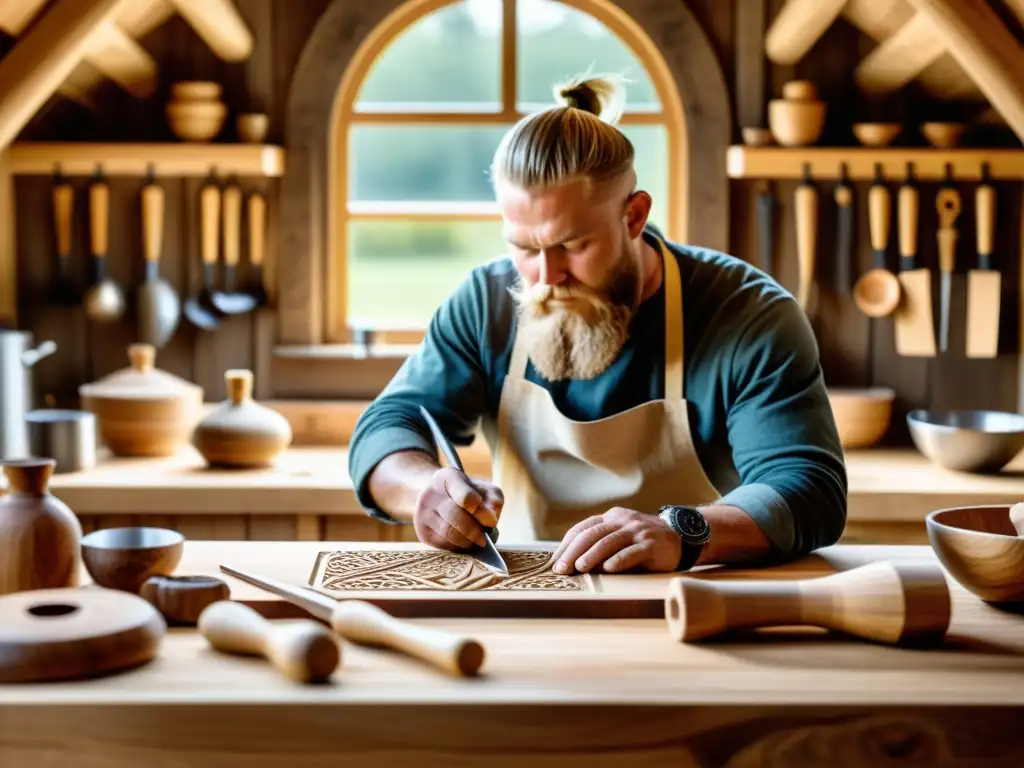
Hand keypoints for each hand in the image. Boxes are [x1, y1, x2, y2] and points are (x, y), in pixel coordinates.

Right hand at [413, 466, 503, 550]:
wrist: (438, 497)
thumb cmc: (468, 494)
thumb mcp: (484, 490)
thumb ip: (493, 501)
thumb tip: (491, 521)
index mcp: (448, 477)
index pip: (465, 497)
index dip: (480, 512)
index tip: (492, 521)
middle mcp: (431, 493)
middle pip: (455, 517)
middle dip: (474, 531)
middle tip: (484, 540)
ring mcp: (423, 512)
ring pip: (448, 533)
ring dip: (467, 541)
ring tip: (476, 541)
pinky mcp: (422, 531)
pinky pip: (443, 544)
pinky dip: (457, 546)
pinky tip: (463, 541)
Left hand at [551, 507, 680, 574]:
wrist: (681, 537)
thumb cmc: (644, 541)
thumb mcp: (622, 535)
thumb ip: (601, 543)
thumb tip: (573, 562)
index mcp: (612, 517)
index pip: (583, 528)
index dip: (567, 544)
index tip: (555, 561)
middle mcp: (623, 521)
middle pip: (592, 534)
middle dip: (573, 552)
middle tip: (561, 569)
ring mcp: (637, 531)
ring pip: (609, 541)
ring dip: (592, 555)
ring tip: (579, 568)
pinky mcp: (651, 544)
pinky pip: (632, 552)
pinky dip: (618, 560)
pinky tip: (608, 569)